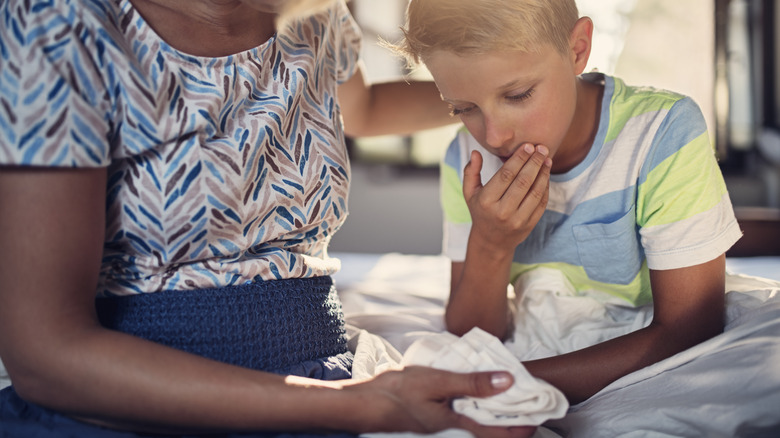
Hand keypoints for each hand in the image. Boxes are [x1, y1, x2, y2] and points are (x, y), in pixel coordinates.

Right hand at [347, 366, 536, 437]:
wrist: (361, 404)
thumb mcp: (437, 382)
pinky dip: (475, 408)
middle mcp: (452, 433)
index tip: (540, 414)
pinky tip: (475, 393)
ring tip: (508, 394)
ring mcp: (441, 429)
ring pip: (477, 425)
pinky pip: (462, 418)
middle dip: (511, 419)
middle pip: (491, 432)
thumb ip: (471, 383)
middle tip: (529, 401)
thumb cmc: (396, 393)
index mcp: (457, 428)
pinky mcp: (432, 421)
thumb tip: (507, 381)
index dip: (522, 427)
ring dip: (493, 413)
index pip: (499, 434)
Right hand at [463, 144, 550, 252]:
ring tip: (547, 158)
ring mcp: (517, 220)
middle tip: (542, 148)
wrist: (491, 241)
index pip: (505, 175)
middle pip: (523, 182)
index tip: (528, 146)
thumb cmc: (480, 211)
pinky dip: (545, 187)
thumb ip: (471, 172)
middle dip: (534, 162)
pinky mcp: (529, 225)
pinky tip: (546, 174)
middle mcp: (502, 211)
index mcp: (486, 201)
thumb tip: (476, 152)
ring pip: (535, 192)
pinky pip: (541, 203)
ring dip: (543, 173)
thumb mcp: (470, 193)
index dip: (519, 159)